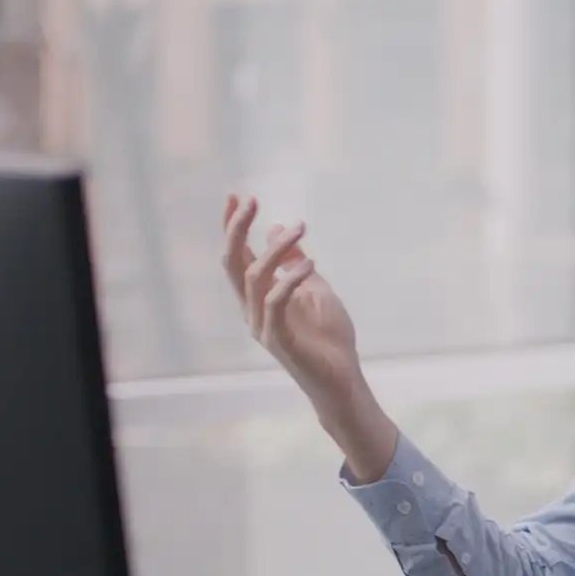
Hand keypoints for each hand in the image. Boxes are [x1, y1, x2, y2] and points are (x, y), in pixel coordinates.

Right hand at [221, 194, 358, 403]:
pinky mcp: (278, 339)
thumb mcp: (316, 289)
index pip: (238, 257)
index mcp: (258, 298)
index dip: (233, 228)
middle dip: (237, 229)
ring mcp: (262, 325)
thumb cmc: (329, 338)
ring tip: (299, 228)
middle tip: (251, 200)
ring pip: (255, 278)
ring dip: (277, 249)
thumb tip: (279, 229)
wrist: (342, 378)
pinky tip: (309, 263)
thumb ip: (296, 263)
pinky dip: (290, 280)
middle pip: (233, 263)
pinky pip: (275, 303)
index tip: (237, 197)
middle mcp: (252, 310)